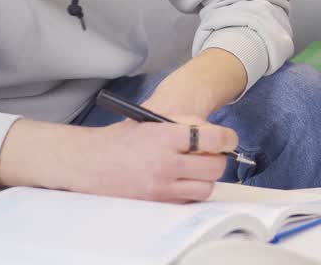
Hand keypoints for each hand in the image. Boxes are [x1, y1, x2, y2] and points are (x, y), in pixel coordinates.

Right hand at [68, 116, 239, 202]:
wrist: (91, 161)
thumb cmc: (123, 138)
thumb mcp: (154, 120)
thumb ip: (186, 124)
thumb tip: (217, 134)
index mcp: (165, 136)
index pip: (214, 139)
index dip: (228, 138)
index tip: (229, 139)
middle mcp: (165, 163)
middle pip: (215, 166)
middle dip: (219, 158)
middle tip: (213, 153)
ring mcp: (161, 185)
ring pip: (206, 187)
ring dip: (207, 177)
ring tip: (196, 167)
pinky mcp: (157, 201)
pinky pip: (189, 199)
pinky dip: (192, 190)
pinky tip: (182, 178)